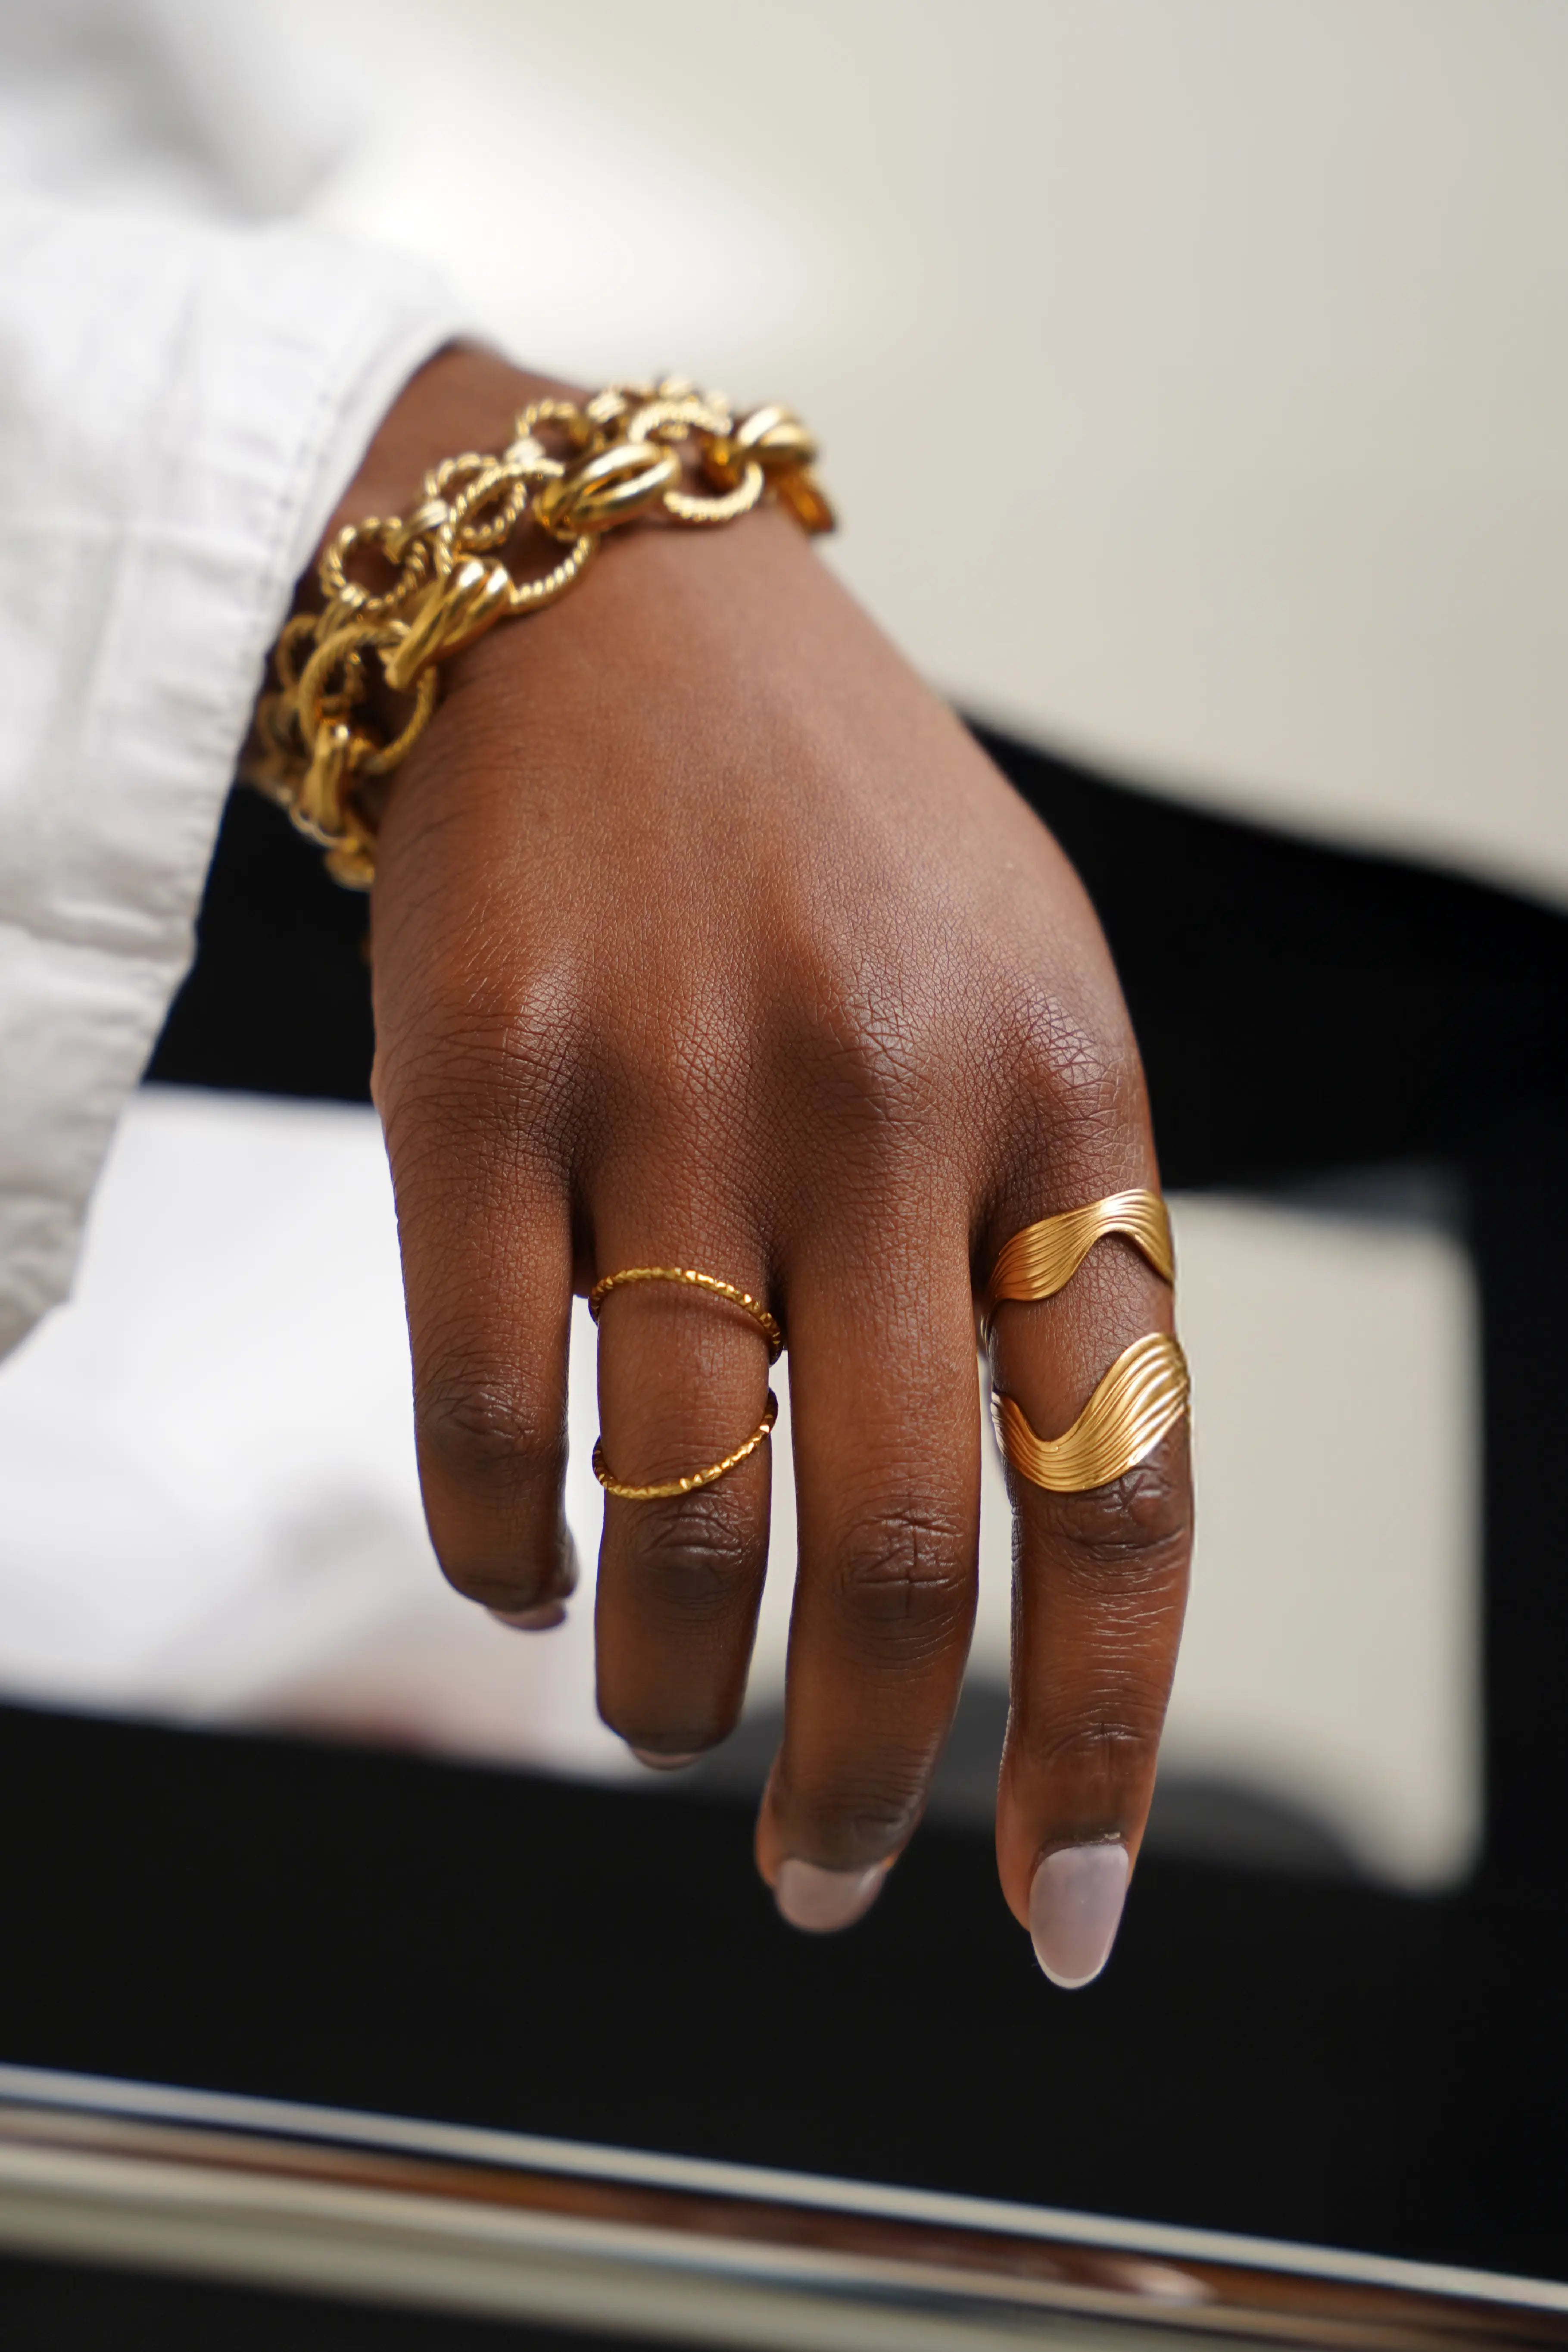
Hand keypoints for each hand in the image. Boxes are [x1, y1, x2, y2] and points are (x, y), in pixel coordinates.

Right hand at [334, 347, 1192, 1982]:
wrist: (604, 603)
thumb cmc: (835, 841)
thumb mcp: (1018, 1005)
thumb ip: (1041, 1252)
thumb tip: (1018, 1557)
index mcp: (1061, 1096)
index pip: (1124, 1486)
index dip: (1100, 1740)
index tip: (1058, 1908)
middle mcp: (880, 1105)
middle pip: (894, 1557)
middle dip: (860, 1779)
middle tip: (824, 1878)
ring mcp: (670, 1093)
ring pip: (678, 1520)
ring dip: (669, 1692)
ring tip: (664, 1723)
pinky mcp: (473, 1086)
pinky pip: (485, 1420)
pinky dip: (503, 1559)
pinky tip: (523, 1577)